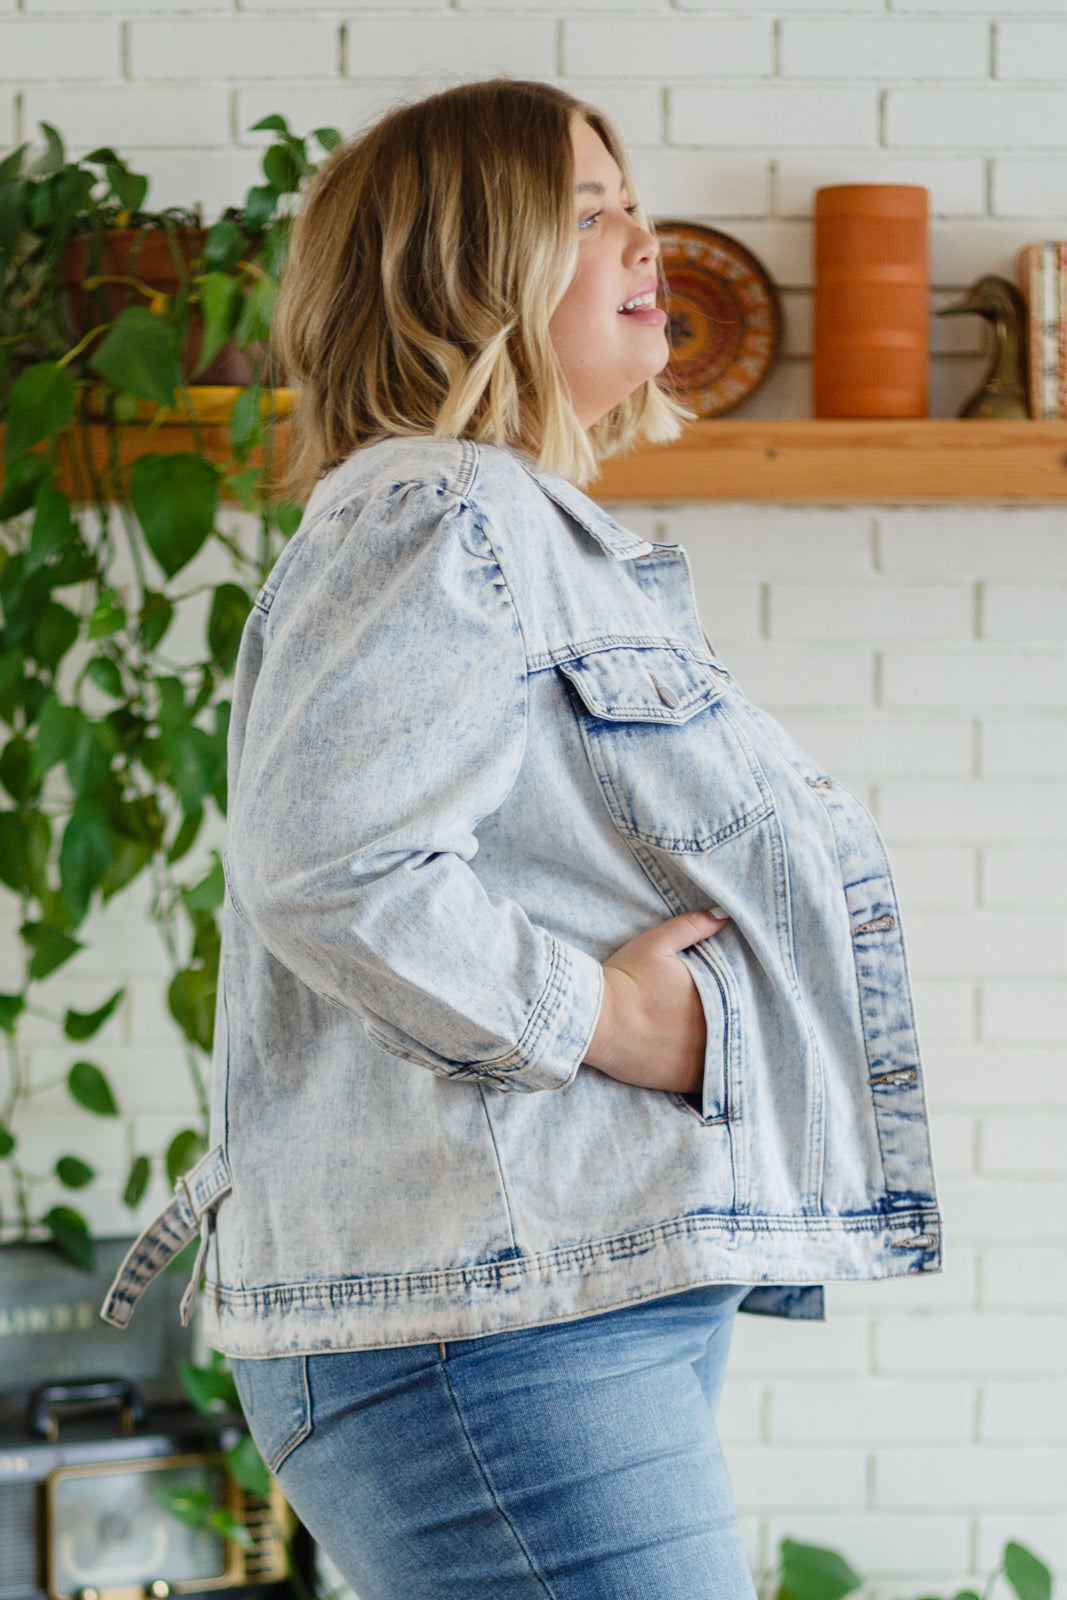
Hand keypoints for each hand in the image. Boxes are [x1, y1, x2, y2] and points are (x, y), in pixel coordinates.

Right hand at [582, 910, 727, 1094]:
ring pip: (727, 1057)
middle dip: (734, 1026)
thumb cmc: (625, 979)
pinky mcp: (684, 1080)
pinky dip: (713, 1077)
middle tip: (726, 1023)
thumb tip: (723, 915)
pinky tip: (707, 1068)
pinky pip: (711, 1084)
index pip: (742, 1000)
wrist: (596, 1020)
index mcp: (714, 994)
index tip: (735, 1000)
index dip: (739, 1001)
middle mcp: (714, 1028)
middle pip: (736, 1029)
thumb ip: (692, 927)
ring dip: (726, 1053)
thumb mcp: (657, 943)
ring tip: (717, 1046)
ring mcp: (701, 1057)